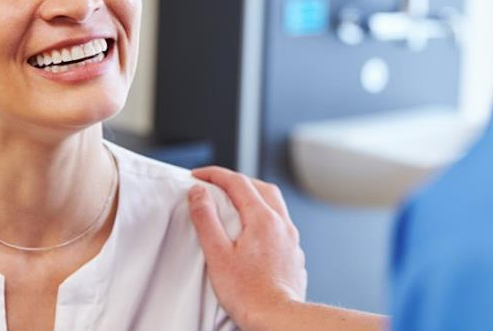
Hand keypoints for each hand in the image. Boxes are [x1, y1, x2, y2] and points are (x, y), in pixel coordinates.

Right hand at [188, 167, 307, 330]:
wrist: (278, 318)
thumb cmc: (248, 293)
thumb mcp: (217, 253)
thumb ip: (206, 219)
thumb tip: (199, 193)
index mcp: (263, 218)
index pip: (237, 182)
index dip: (215, 174)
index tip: (198, 175)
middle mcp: (281, 224)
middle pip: (260, 187)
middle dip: (237, 180)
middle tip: (216, 184)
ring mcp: (291, 239)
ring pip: (274, 204)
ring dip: (254, 195)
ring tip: (235, 202)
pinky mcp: (294, 254)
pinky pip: (281, 223)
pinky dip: (265, 216)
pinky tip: (255, 230)